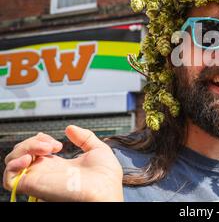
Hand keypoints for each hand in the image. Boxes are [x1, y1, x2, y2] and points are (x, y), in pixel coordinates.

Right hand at [3, 125, 123, 201]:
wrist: (105, 192)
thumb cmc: (106, 178)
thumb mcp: (98, 150)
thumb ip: (85, 137)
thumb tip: (70, 128)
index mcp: (58, 165)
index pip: (35, 151)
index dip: (39, 140)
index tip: (57, 142)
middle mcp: (45, 172)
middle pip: (22, 153)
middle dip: (33, 141)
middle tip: (54, 145)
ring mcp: (38, 178)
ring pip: (12, 161)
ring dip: (24, 148)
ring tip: (47, 149)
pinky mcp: (33, 185)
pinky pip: (9, 178)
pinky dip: (13, 164)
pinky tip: (30, 158)